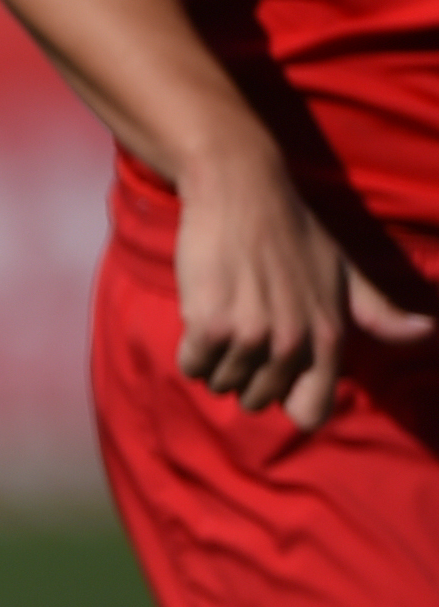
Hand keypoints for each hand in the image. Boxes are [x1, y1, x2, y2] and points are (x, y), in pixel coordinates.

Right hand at [171, 143, 433, 427]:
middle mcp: (294, 342)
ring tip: (224, 316)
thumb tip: (427, 331)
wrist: (242, 193)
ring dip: (216, 358)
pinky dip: (190, 348)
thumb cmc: (294, 232)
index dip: (287, 399)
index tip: (276, 375)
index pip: (309, 413)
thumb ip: (380, 313)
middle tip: (244, 330)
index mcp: (329, 335)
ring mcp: (252, 335)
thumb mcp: (345, 273)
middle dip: (245, 374)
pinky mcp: (210, 324)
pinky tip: (202, 313)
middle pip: (256, 401)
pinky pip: (192, 365)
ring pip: (220, 383)